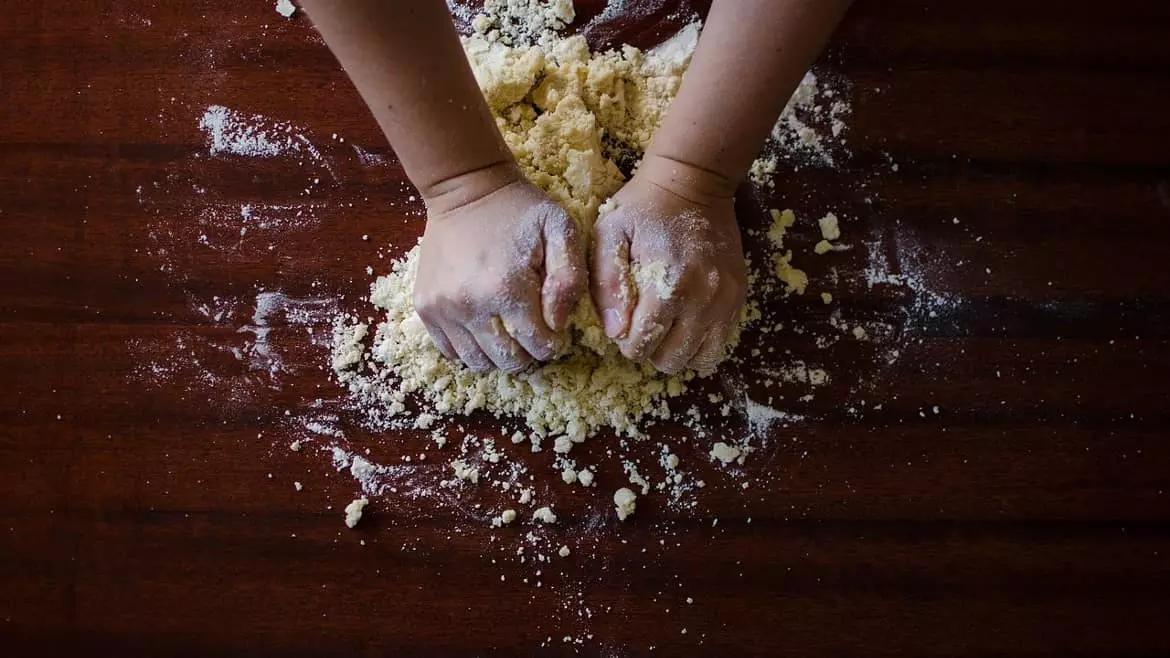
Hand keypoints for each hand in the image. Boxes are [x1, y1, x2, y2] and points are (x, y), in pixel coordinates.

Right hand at [414, 166, 585, 372]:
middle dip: (528, 354)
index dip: (553, 343)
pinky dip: (470, 348)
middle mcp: (470, 305)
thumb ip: (570, 278)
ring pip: (477, 362)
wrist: (465, 189)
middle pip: (508, 361)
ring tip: (509, 333)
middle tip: (532, 332)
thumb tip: (558, 324)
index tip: (554, 327)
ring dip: (498, 356)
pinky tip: (484, 328)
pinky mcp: (425, 307)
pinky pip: (450, 351)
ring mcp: (443, 308)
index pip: (539, 346)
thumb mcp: (560, 230)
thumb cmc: (519, 210)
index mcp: (507, 289)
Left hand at [590, 155, 746, 374]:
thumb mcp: (610, 233)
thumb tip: (615, 331)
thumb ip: (607, 283)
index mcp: (668, 285)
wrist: (694, 181)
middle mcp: (703, 299)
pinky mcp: (738, 297)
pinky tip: (685, 324)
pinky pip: (721, 343)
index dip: (625, 341)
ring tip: (665, 328)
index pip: (642, 345)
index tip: (623, 322)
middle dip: (650, 350)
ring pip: (701, 359)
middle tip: (642, 325)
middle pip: (671, 359)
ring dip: (677, 352)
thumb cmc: (644, 207)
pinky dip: (700, 344)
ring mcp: (725, 300)